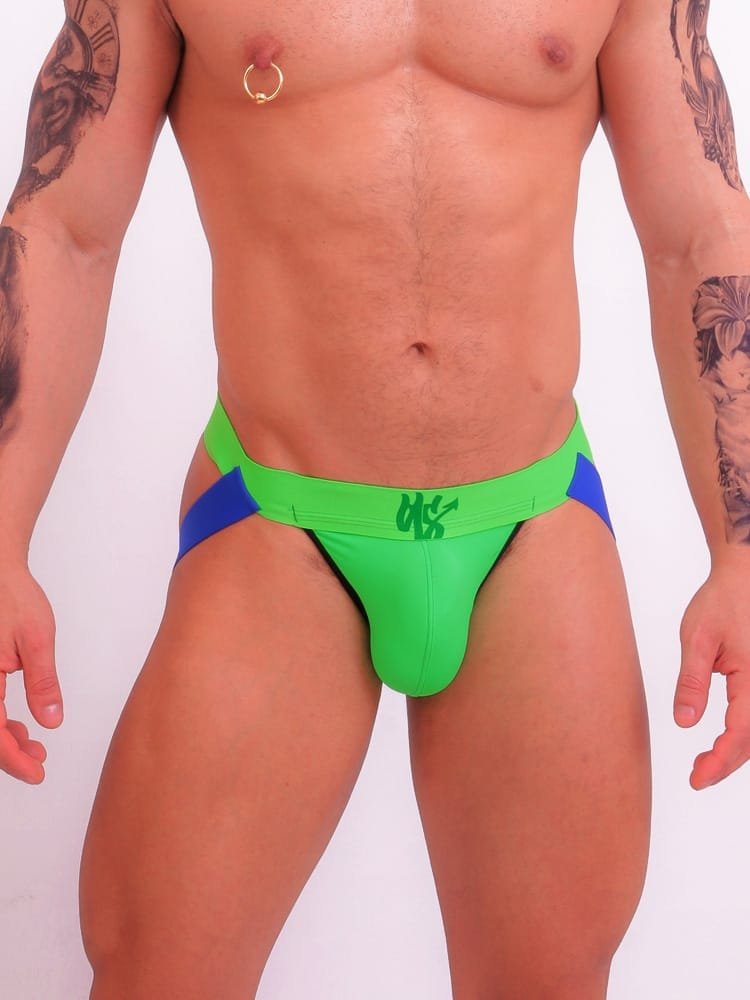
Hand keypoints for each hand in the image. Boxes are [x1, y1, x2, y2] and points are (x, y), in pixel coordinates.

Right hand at [0, 562, 62, 783]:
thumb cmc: (12, 595)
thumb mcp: (37, 639)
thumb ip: (42, 682)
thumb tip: (51, 720)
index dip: (14, 759)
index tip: (37, 772)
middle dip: (10, 753)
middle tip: (39, 760)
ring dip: (3, 738)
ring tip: (34, 744)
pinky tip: (18, 723)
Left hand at [674, 562, 749, 788]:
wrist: (745, 576)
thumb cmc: (722, 600)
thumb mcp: (696, 639)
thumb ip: (691, 682)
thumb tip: (684, 722)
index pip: (739, 734)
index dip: (719, 762)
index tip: (697, 778)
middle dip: (727, 763)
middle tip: (697, 775)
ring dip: (737, 751)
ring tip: (706, 762)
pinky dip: (745, 734)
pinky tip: (725, 741)